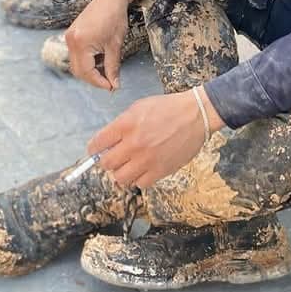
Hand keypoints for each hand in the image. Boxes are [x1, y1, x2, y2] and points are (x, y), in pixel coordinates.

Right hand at [65, 0, 133, 90]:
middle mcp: (71, 41)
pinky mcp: (71, 34)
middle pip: (78, 70)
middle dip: (93, 79)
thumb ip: (113, 67)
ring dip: (90, 70)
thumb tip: (114, 84)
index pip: (86, 72)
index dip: (99, 82)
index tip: (111, 87)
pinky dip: (86, 61)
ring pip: (76, 63)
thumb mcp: (115, 45)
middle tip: (109, 82)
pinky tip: (99, 59)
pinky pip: (76, 54)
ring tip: (106, 70)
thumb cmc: (115, 17)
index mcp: (81, 43)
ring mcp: (69, 36)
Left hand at [87, 88, 224, 188]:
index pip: (97, 144)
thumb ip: (121, 124)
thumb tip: (107, 141)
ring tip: (128, 165)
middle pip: (106, 164)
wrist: (196, 115)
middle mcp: (134, 144)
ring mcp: (147, 159)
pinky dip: (138, 178)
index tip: (96, 151)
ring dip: (121, 172)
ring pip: (120, 178)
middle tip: (114, 157)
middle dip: (107, 161)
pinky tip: (143, 169)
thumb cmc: (169, 108)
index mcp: (126, 125)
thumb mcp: (139, 107)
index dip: (94, 149)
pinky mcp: (160, 170)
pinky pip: (140, 184)